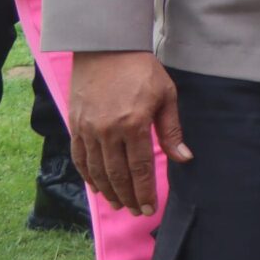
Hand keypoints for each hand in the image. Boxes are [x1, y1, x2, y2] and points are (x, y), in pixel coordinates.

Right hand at [70, 50, 191, 215]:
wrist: (106, 48)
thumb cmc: (142, 70)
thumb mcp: (166, 96)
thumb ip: (171, 131)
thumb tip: (184, 159)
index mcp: (134, 124)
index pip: (139, 168)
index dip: (144, 192)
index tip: (149, 208)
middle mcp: (108, 131)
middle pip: (118, 175)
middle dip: (128, 197)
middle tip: (137, 212)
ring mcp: (88, 129)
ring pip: (97, 170)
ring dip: (108, 191)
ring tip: (119, 204)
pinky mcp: (75, 125)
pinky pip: (80, 158)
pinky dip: (88, 176)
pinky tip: (97, 187)